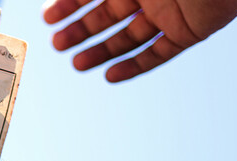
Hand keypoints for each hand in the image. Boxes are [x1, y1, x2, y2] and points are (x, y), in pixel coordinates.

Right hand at [43, 0, 236, 81]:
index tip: (47, 19)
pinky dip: (134, 66)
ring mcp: (169, 13)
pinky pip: (158, 54)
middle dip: (80, 29)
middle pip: (108, 16)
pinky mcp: (189, 32)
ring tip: (76, 65)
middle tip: (56, 45)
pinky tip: (110, 77)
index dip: (69, 5)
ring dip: (101, 51)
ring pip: (128, 37)